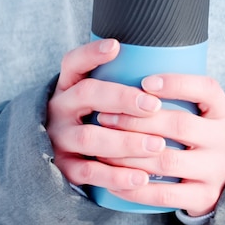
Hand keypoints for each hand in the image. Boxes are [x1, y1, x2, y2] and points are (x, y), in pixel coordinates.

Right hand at [46, 39, 165, 190]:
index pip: (74, 62)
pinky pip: (88, 173)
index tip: (116, 46)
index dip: (91, 53)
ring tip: (157, 145)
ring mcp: (59, 139)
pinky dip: (115, 177)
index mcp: (69, 86)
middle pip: (86, 95)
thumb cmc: (96, 119)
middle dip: (121, 98)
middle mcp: (59, 109)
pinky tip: (141, 177)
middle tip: (154, 106)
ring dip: (125, 141)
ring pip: (88, 137)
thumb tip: (166, 62)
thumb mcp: (97, 97)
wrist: (64, 158)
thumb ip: (120, 83)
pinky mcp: (64, 168)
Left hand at [97, 74, 224, 215]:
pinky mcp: (204, 198)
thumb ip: (177, 93)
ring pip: (166, 160)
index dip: (175, 83)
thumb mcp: (201, 111)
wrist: (223, 181)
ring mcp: (216, 170)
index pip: (205, 88)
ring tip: (101, 147)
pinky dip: (135, 188)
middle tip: (104, 116)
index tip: (144, 81)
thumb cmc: (197, 135)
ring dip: (127, 153)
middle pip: (178, 124)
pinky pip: (165, 195)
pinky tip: (113, 181)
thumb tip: (126, 61)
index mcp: (223, 111)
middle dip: (135, 119)